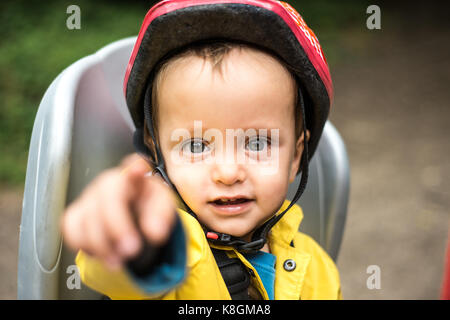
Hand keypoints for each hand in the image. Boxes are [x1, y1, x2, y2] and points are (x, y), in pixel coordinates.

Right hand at [61, 154, 176, 269]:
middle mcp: (110, 182)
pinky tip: (100, 254)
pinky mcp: (77, 212)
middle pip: (108, 195)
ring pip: (87, 216)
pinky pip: (71, 227)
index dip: (134, 166)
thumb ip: (162, 217)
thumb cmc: (148, 207)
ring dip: (102, 245)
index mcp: (136, 177)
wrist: (133, 218)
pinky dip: (84, 244)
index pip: (133, 164)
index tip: (139, 169)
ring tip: (119, 261)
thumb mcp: (162, 209)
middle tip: (132, 249)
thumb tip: (154, 232)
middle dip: (117, 226)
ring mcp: (90, 196)